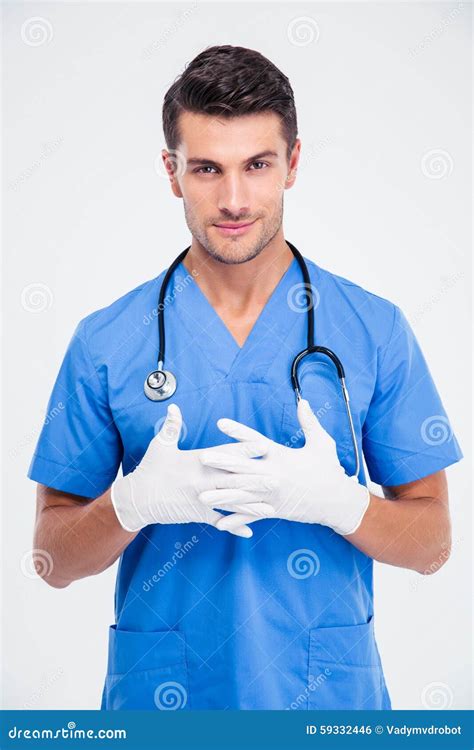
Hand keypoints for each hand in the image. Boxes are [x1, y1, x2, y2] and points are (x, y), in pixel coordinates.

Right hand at [111, 403, 273, 535]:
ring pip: (230, 503)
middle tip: (277, 478)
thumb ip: (171, 426)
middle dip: (256, 480)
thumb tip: (174, 406)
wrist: (137, 499)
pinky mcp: (197, 515)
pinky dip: (234, 526)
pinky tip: (250, 531)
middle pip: (234, 480)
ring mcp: (201, 500)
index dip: (245, 450)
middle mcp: (201, 481)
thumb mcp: (160, 446)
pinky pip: (219, 521)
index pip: (225, 454)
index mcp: (196, 461)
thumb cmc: (150, 469)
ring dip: (251, 506)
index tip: (263, 445)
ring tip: (271, 508)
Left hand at [198, 399, 369, 535]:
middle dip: (221, 463)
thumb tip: (303, 401)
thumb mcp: (322, 443)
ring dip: (221, 495)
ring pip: (242, 495)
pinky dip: (236, 520)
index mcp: (281, 456)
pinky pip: (252, 515)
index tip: (221, 423)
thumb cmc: (329, 470)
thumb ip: (309, 422)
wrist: (337, 501)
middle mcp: (274, 475)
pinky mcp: (274, 510)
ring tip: (202, 495)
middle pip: (243, 468)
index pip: (256, 441)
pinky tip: (218, 524)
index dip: (238, 432)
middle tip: (202, 458)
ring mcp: (272, 495)